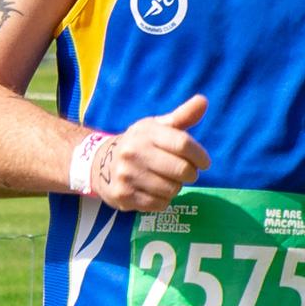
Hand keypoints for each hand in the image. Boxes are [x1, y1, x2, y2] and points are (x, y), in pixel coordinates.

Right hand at [91, 96, 208, 210]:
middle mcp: (133, 153)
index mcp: (145, 134)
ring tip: (166, 180)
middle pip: (182, 170)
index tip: (204, 162)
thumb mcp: (157, 127)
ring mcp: (127, 175)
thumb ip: (182, 116)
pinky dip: (163, 200)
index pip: (182, 144)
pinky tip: (154, 191)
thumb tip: (203, 100)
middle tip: (184, 172)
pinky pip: (159, 204)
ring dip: (176, 187)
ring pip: (172, 189)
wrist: (100, 164)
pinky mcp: (124, 196)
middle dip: (190, 174)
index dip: (200, 155)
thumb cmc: (139, 144)